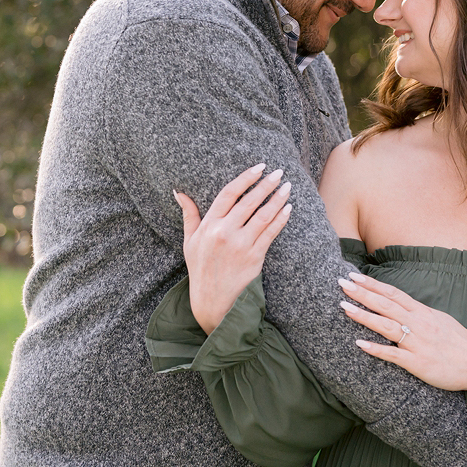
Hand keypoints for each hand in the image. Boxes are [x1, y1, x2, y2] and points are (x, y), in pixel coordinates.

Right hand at [174, 164, 291, 333]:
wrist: (212, 299)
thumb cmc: (200, 267)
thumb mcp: (190, 241)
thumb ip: (189, 214)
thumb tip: (179, 192)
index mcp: (209, 225)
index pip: (229, 193)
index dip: (245, 178)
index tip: (259, 167)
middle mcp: (224, 232)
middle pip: (249, 201)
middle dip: (266, 184)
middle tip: (279, 172)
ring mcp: (240, 245)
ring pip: (263, 215)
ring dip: (278, 199)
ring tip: (288, 187)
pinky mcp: (254, 257)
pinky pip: (271, 233)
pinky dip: (281, 219)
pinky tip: (288, 208)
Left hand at [338, 271, 466, 393]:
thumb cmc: (459, 343)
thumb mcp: (440, 320)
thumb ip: (419, 313)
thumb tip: (401, 306)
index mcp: (422, 312)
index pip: (393, 293)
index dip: (373, 284)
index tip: (355, 275)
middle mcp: (418, 323)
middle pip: (385, 304)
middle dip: (362, 293)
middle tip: (342, 283)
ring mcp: (417, 342)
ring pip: (386, 325)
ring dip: (364, 316)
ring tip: (344, 307)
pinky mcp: (417, 362)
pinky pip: (393, 355)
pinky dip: (375, 349)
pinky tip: (359, 343)